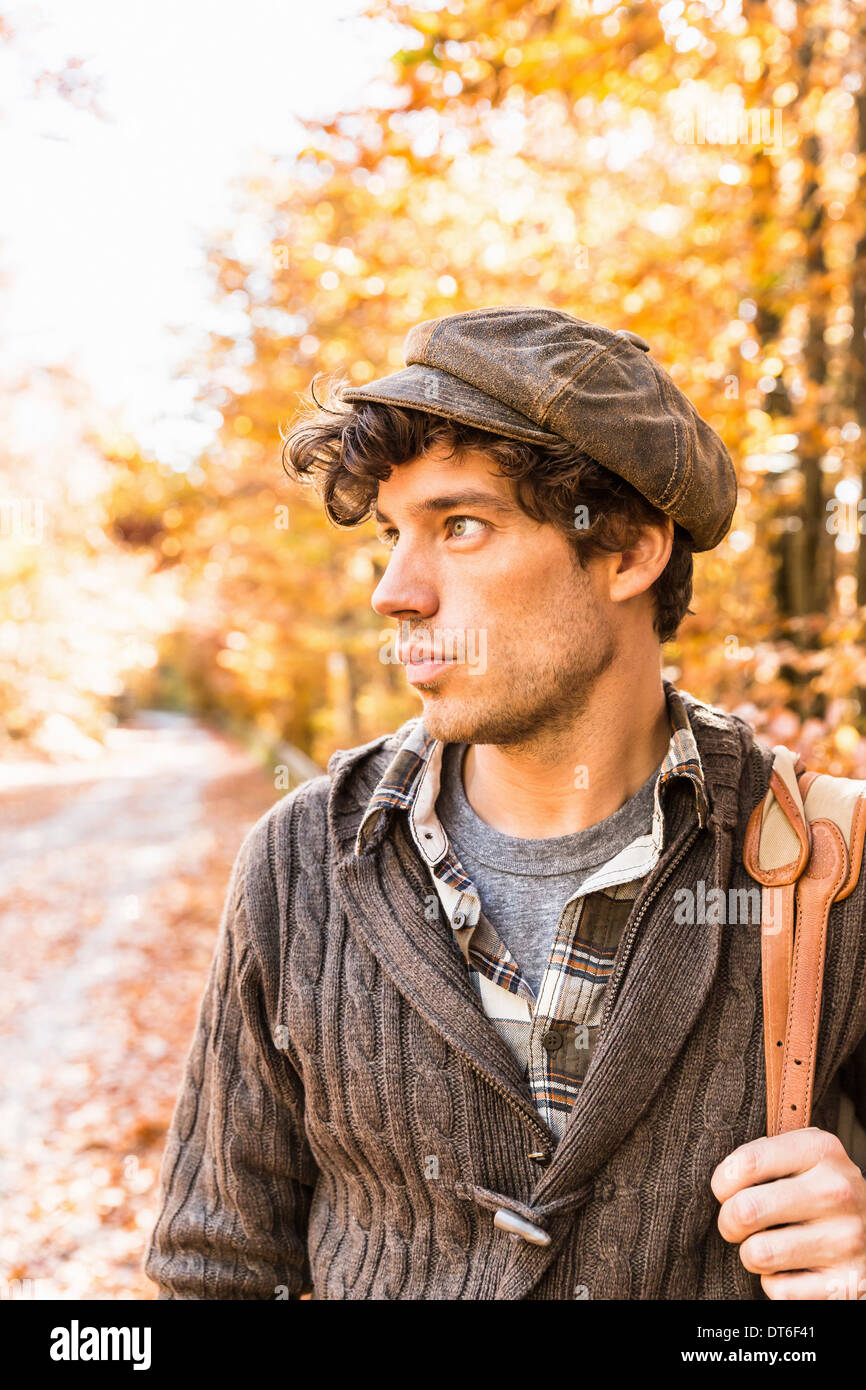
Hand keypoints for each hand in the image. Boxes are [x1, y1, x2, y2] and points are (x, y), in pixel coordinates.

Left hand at [711, 1128, 865, 1299]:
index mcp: (821, 1150)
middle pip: (745, 1211)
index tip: (727, 1189)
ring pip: (758, 1254)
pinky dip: (776, 1282)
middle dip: (729, 1221)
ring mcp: (846, 1240)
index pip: (747, 1163)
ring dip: (752, 1253)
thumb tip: (724, 1182)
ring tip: (768, 1244)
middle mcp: (837, 1192)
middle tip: (738, 1223)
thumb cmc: (818, 1187)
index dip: (723, 1182)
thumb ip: (760, 1156)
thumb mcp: (799, 1156)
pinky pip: (778, 1289)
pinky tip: (793, 1267)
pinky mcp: (846, 1284)